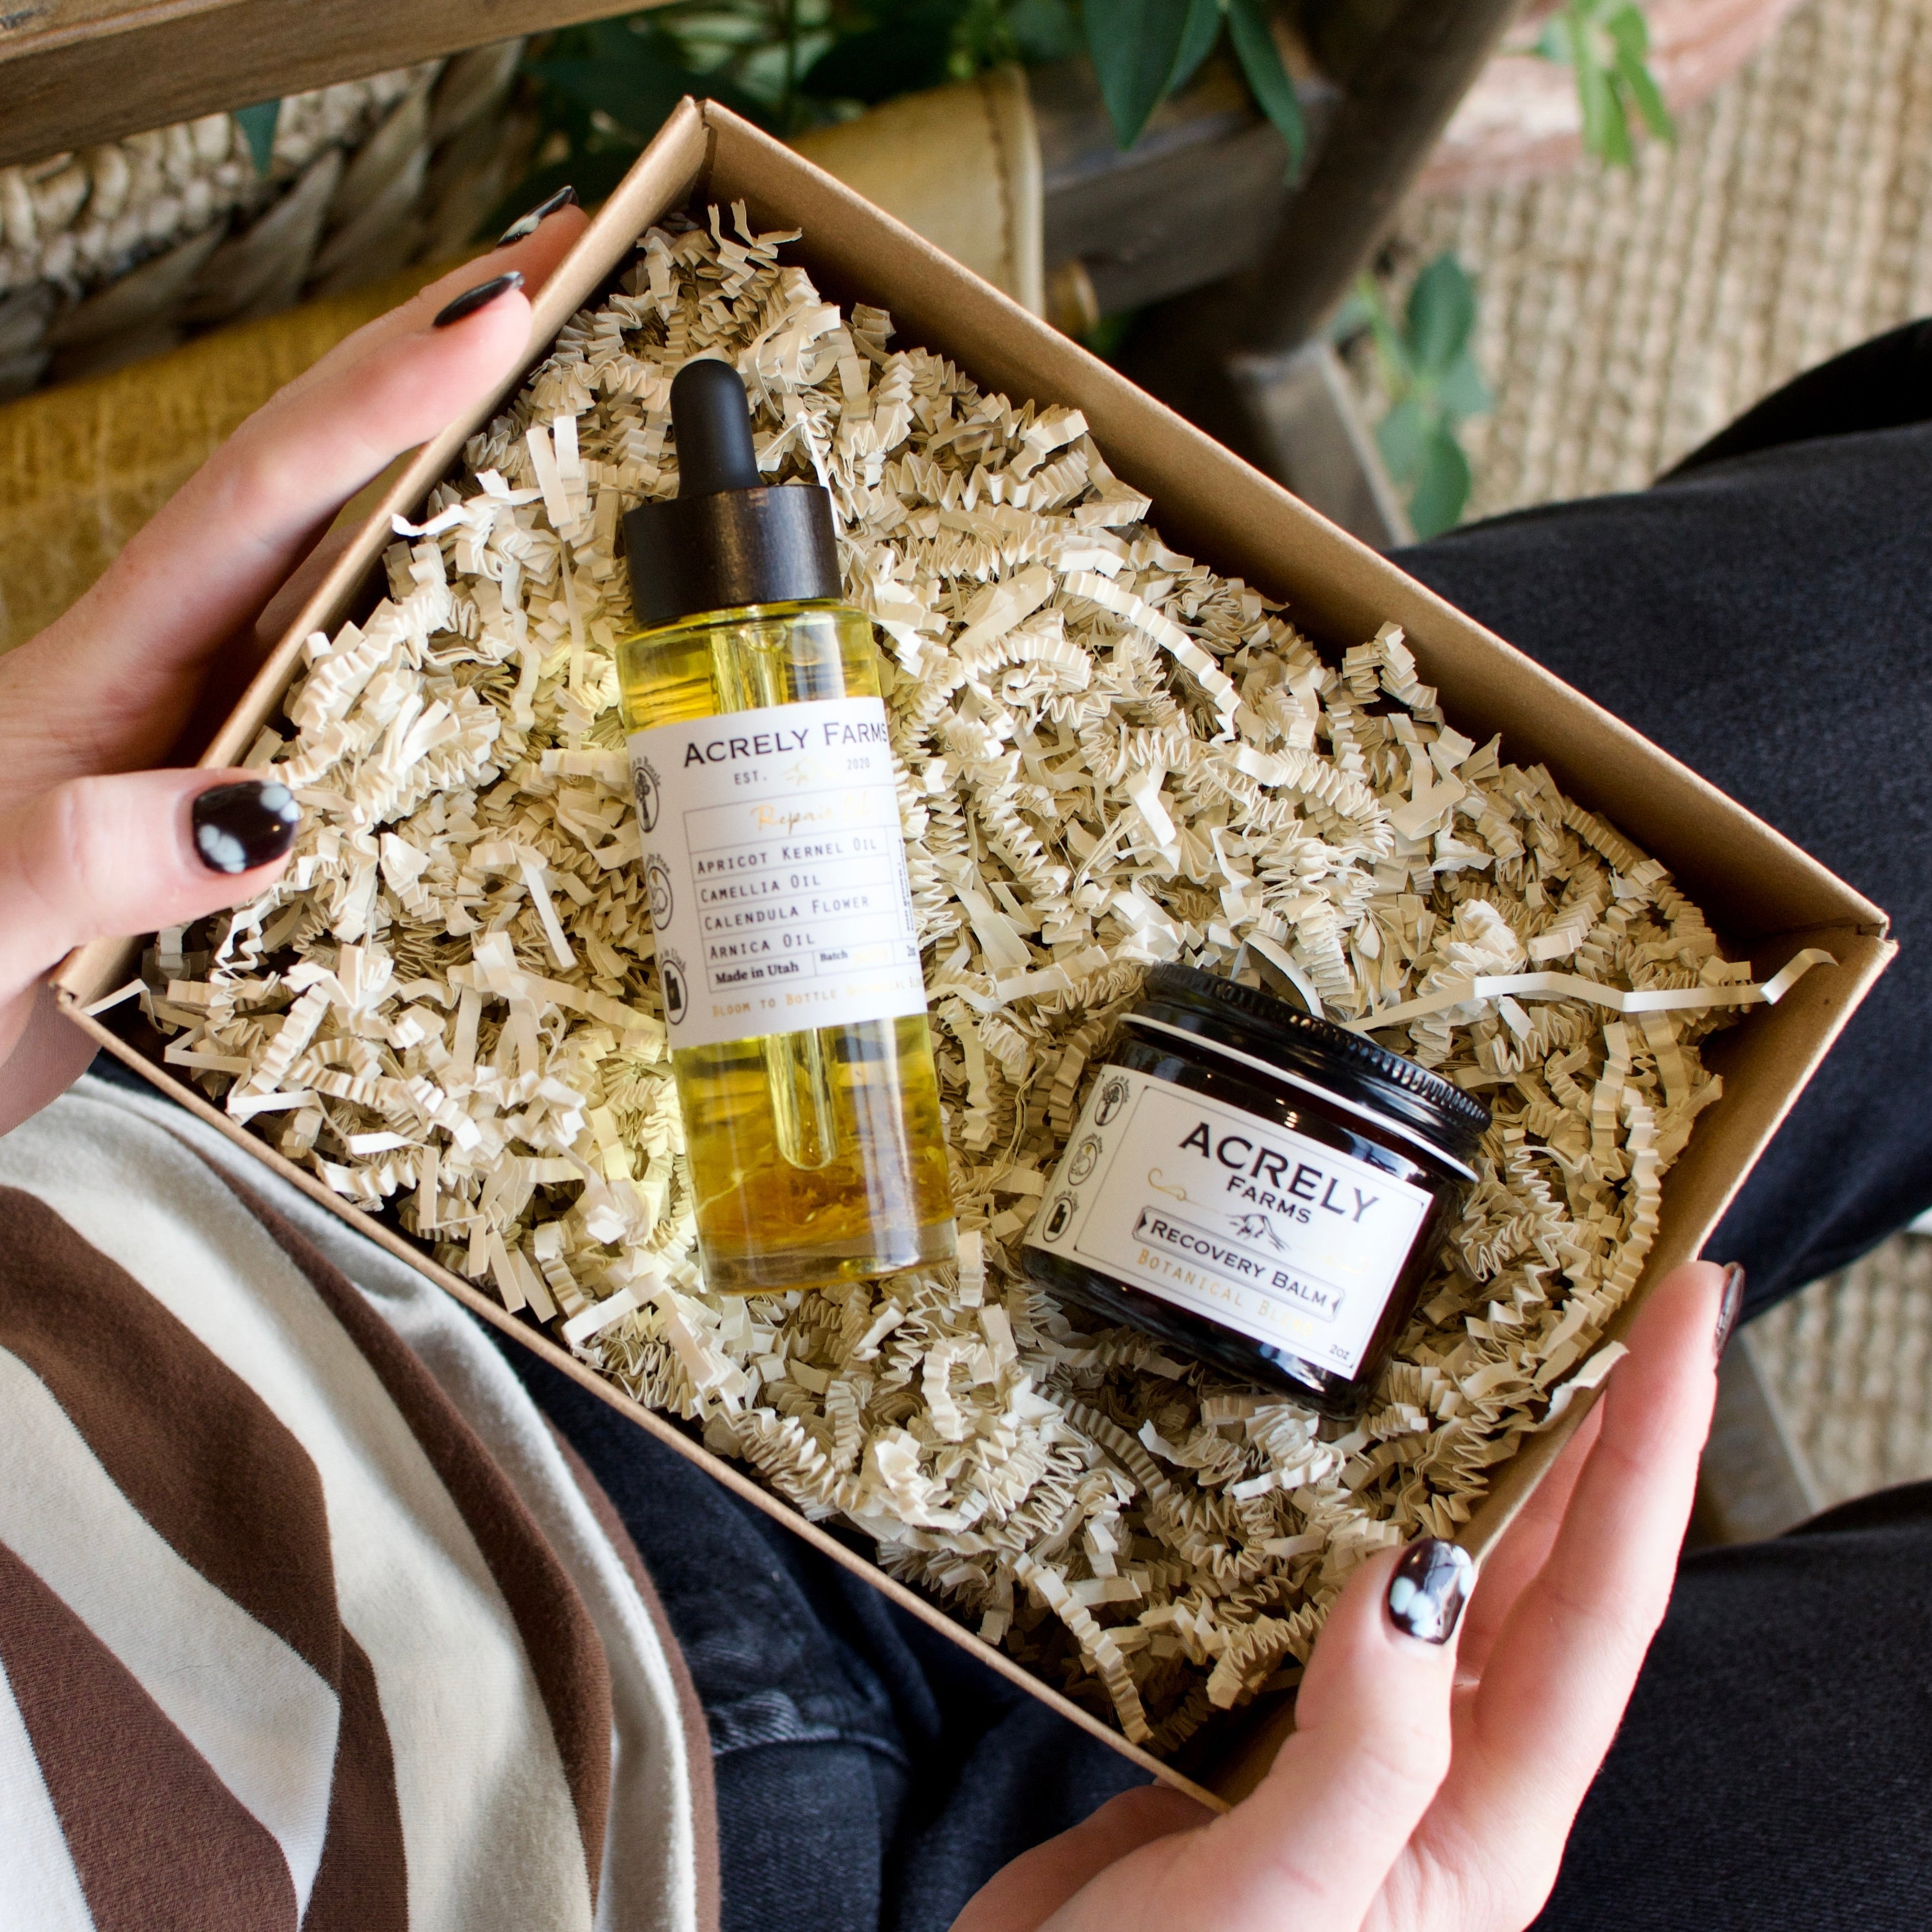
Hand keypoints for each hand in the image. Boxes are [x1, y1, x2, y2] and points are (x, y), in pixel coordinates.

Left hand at [0, 198, 589, 1133]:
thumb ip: (74, 859)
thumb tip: (246, 816)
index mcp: (110, 669)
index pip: (259, 503)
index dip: (378, 403)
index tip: (493, 314)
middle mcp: (184, 682)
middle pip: (331, 496)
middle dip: (446, 377)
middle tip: (569, 278)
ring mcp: (230, 744)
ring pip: (370, 596)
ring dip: (474, 497)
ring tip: (583, 414)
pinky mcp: (267, 822)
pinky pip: (387, 719)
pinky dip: (470, 661)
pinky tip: (534, 640)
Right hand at [954, 1259, 1729, 1931]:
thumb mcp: (1287, 1905)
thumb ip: (1364, 1750)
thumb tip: (1416, 1569)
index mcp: (1481, 1820)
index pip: (1602, 1608)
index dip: (1654, 1455)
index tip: (1683, 1319)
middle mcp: (1433, 1767)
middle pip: (1548, 1567)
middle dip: (1600, 1426)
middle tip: (1616, 1290)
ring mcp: (1344, 1735)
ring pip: (1439, 1563)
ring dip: (1477, 1448)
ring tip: (1494, 1330)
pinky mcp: (1253, 1714)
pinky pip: (1317, 1578)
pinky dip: (1334, 1496)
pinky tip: (1323, 1437)